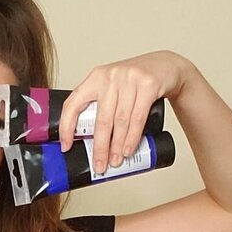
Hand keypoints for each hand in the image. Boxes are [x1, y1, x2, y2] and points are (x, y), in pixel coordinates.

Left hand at [59, 51, 190, 173]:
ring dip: (117, 146)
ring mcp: (129, 79)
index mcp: (95, 78)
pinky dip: (132, 137)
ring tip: (115, 161)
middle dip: (99, 147)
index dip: (66, 126)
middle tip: (99, 165)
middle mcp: (110, 77)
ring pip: (120, 121)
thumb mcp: (113, 86)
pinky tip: (128, 149)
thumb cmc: (135, 81)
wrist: (165, 66)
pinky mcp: (148, 85)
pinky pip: (138, 117)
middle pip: (101, 119)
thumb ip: (101, 104)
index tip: (67, 146)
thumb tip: (88, 139)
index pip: (73, 103)